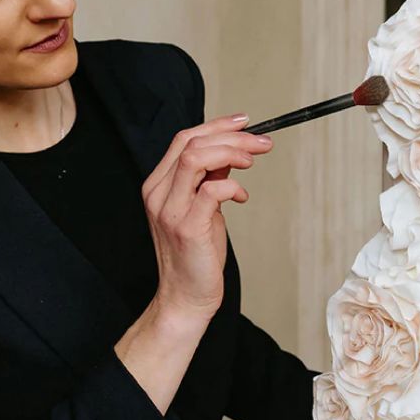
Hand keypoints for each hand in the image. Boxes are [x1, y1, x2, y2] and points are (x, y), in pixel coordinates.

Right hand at [142, 114, 272, 320]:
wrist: (185, 297)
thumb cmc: (195, 255)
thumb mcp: (202, 209)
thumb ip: (209, 179)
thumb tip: (231, 155)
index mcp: (159, 185)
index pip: (183, 139)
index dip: (217, 125)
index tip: (245, 122)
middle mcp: (159, 194)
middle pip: (191, 143)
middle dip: (232, 136)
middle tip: (261, 142)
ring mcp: (170, 210)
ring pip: (196, 158)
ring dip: (231, 153)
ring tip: (251, 161)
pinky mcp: (186, 228)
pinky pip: (211, 191)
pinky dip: (232, 186)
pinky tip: (241, 196)